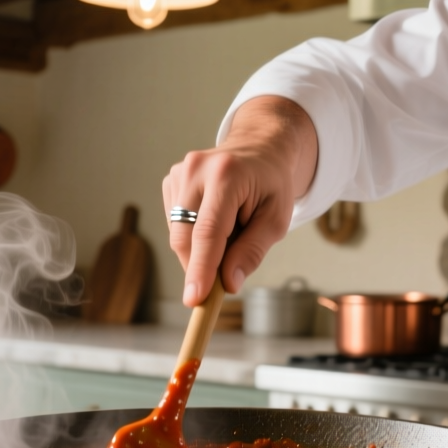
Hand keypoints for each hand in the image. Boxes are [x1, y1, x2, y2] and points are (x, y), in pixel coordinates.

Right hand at [163, 96, 317, 305]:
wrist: (259, 148)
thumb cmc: (271, 185)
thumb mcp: (276, 220)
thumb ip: (252, 251)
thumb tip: (228, 284)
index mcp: (227, 175)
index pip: (208, 232)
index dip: (200, 269)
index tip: (194, 299)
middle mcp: (196, 170)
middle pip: (186, 237)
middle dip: (200, 267)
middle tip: (222, 281)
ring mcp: (179, 172)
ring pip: (178, 234)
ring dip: (200, 249)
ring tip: (230, 231)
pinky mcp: (170, 180)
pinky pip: (176, 225)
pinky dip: (194, 235)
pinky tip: (216, 221)